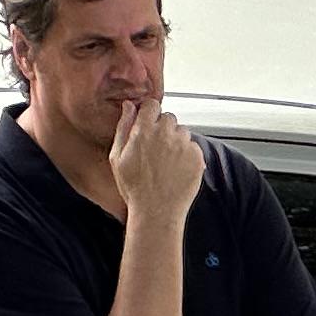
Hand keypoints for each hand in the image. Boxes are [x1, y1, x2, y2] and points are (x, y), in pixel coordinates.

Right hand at [111, 100, 205, 224]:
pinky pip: (194, 147)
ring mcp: (184, 146)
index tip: (148, 122)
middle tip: (156, 146)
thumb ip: (123, 127)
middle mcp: (166, 134)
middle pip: (169, 118)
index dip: (150, 112)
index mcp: (144, 131)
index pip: (152, 105)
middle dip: (163, 127)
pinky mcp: (198, 159)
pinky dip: (188, 154)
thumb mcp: (117, 156)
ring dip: (176, 140)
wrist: (156, 211)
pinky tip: (177, 168)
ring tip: (167, 160)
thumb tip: (129, 105)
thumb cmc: (133, 186)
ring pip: (183, 132)